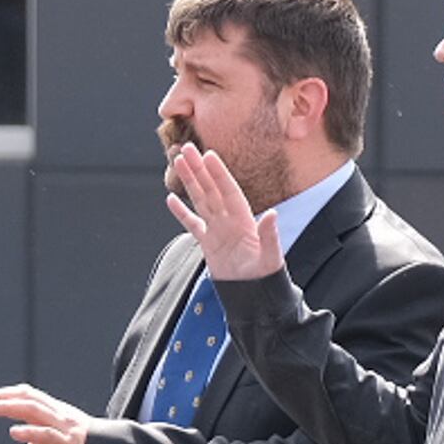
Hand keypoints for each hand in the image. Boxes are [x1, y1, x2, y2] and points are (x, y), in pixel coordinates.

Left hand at [0, 383, 101, 443]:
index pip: (29, 396)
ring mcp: (65, 428)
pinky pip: (47, 435)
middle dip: (2, 397)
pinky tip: (14, 432)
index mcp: (57, 413)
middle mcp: (59, 415)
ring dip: (9, 407)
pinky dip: (30, 431)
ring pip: (34, 411)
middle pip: (28, 398)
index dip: (6, 394)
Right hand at [161, 143, 285, 283]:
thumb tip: (272, 214)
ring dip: (189, 182)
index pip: (228, 190)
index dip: (218, 173)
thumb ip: (269, 235)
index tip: (209, 155)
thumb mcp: (270, 257)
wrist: (255, 295)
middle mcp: (229, 221)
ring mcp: (217, 231)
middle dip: (199, 169)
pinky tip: (170, 199)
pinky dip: (181, 213)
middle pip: (210, 189)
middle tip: (186, 148)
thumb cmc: (266, 277)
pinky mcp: (208, 245)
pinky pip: (192, 225)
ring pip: (200, 200)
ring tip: (178, 162)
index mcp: (244, 220)